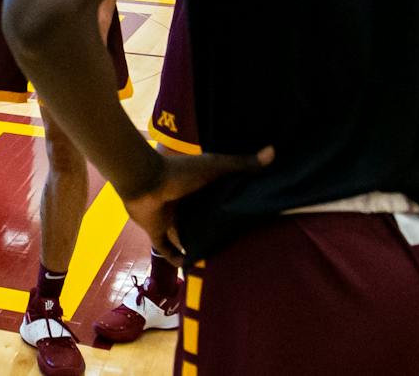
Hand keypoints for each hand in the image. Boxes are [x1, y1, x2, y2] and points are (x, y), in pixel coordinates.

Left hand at [120, 145, 273, 261]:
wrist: (145, 181)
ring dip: (197, 247)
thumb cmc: (180, 172)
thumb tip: (273, 151)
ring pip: (187, 237)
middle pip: (203, 222)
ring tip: (219, 262)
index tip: (249, 221)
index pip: (217, 202)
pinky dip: (177, 259)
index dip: (230, 210)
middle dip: (216, 232)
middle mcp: (186, 205)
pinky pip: (168, 250)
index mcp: (199, 189)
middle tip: (238, 248)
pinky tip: (190, 267)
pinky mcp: (157, 231)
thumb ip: (241, 164)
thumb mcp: (215, 167)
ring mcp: (171, 219)